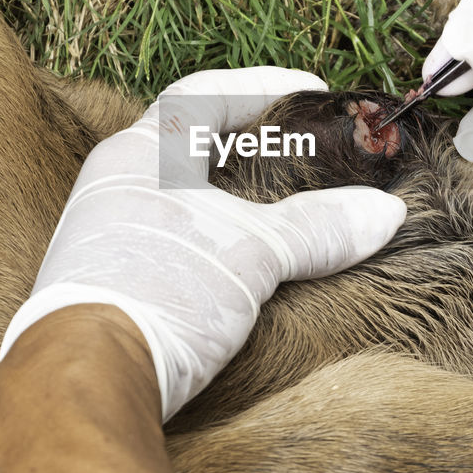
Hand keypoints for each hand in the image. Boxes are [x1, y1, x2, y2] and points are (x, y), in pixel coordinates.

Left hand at [0, 67, 406, 419]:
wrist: (87, 383)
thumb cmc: (161, 294)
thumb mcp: (253, 253)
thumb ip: (318, 228)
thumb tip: (385, 212)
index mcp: (138, 156)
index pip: (201, 97)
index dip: (260, 88)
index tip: (309, 91)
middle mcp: (112, 188)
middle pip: (188, 146)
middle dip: (247, 144)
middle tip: (301, 146)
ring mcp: (105, 238)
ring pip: (178, 197)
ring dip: (229, 196)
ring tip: (282, 204)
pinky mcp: (111, 287)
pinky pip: (171, 241)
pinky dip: (214, 238)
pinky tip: (243, 261)